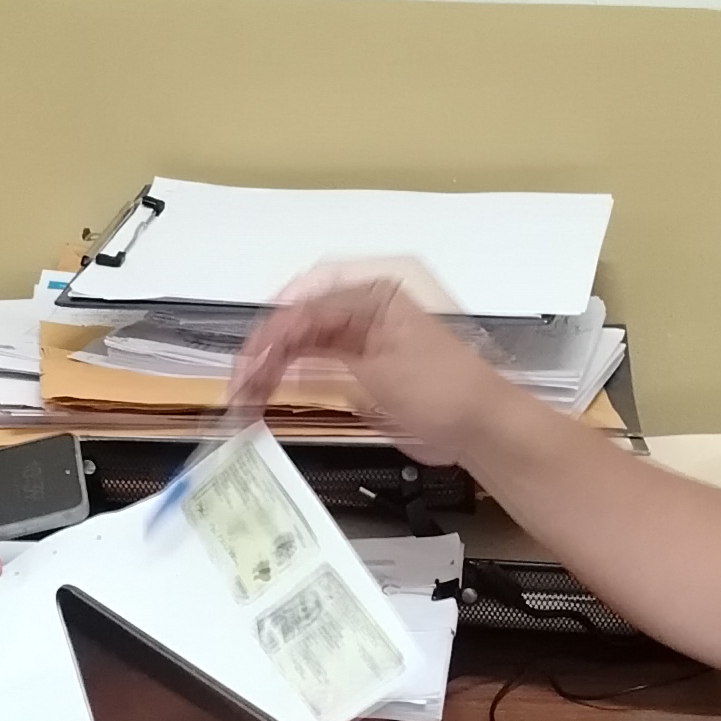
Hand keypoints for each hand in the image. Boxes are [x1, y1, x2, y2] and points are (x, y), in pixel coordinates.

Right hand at [224, 267, 522, 462]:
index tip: (249, 361)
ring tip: (247, 395)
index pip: (308, 300)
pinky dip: (291, 376)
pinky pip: (315, 360)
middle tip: (240, 384)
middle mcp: (367, 305)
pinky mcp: (364, 364)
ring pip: (303, 340)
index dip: (272, 330)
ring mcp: (364, 334)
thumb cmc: (445, 391)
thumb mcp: (379, 369)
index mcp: (377, 291)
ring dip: (272, 365)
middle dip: (265, 349)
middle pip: (300, 318)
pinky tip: (270, 393)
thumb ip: (325, 354)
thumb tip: (280, 349)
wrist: (480, 429)